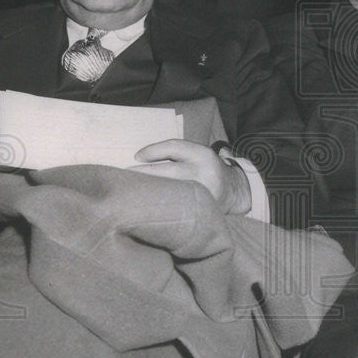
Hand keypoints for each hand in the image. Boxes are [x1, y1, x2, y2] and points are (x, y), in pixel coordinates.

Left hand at [131, 140, 251, 214]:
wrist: (234, 191)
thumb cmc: (206, 170)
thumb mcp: (197, 155)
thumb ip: (175, 155)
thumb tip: (138, 159)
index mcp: (203, 155)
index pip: (174, 147)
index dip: (152, 151)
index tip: (136, 157)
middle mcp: (204, 173)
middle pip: (167, 171)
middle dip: (142, 173)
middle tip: (123, 176)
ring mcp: (203, 194)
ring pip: (168, 190)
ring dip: (147, 190)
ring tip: (130, 191)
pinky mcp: (201, 211)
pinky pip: (175, 207)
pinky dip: (159, 205)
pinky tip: (147, 206)